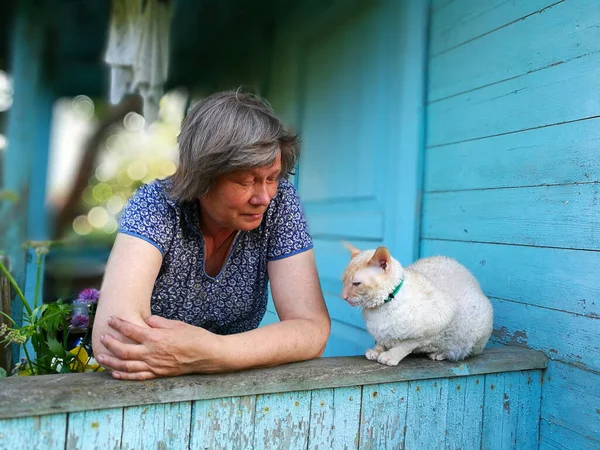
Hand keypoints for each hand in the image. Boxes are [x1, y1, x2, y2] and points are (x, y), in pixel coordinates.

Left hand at [96, 315, 221, 379]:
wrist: (209, 355)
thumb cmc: (195, 337)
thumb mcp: (177, 324)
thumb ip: (158, 322)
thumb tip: (146, 321)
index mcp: (156, 338)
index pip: (131, 330)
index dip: (119, 324)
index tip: (111, 319)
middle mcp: (152, 353)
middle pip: (123, 349)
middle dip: (110, 343)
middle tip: (102, 336)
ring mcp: (154, 366)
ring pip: (126, 366)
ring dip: (111, 361)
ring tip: (100, 356)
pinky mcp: (159, 374)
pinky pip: (137, 376)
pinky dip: (124, 376)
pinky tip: (115, 373)